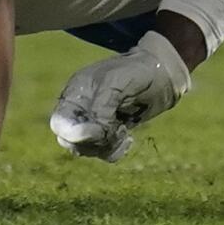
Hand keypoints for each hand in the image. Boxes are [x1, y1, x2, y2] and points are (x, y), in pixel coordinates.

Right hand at [48, 30, 190, 161]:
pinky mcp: (108, 132)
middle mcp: (80, 108)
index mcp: (76, 92)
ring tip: (124, 132)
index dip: (73, 133)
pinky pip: (102, 152)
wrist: (163, 74)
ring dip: (106, 146)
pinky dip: (114, 150)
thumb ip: (100, 108)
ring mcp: (93, 121)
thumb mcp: (116, 84)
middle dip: (92, 141)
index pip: (59, 122)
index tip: (98, 132)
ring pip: (86, 149)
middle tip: (115, 130)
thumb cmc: (138, 72)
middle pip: (69, 140)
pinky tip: (128, 140)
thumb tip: (91, 134)